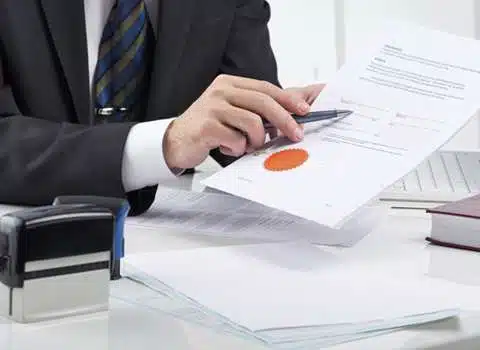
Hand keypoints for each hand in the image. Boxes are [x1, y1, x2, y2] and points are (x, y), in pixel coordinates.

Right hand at [163, 75, 315, 169]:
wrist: (176, 141)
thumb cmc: (209, 127)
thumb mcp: (233, 112)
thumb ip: (257, 110)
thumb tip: (292, 111)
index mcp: (229, 84)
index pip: (266, 88)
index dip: (288, 99)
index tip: (305, 111)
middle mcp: (221, 91)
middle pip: (263, 102)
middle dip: (285, 120)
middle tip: (296, 134)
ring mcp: (212, 108)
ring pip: (253, 123)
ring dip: (257, 140)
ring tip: (248, 146)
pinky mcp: (206, 127)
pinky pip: (237, 140)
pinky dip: (238, 149)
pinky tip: (229, 148)